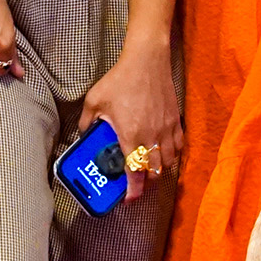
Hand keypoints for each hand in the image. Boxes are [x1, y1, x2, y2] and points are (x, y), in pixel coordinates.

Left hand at [80, 37, 180, 202]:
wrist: (147, 60)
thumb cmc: (121, 79)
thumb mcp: (95, 100)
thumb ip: (87, 122)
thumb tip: (81, 136)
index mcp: (131, 136)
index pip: (136, 173)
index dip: (134, 192)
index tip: (128, 199)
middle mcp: (152, 137)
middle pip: (154, 173)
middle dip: (144, 184)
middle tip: (134, 183)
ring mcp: (166, 130)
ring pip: (169, 163)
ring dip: (158, 171)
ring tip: (147, 170)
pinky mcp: (176, 121)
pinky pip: (178, 147)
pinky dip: (172, 156)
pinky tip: (162, 154)